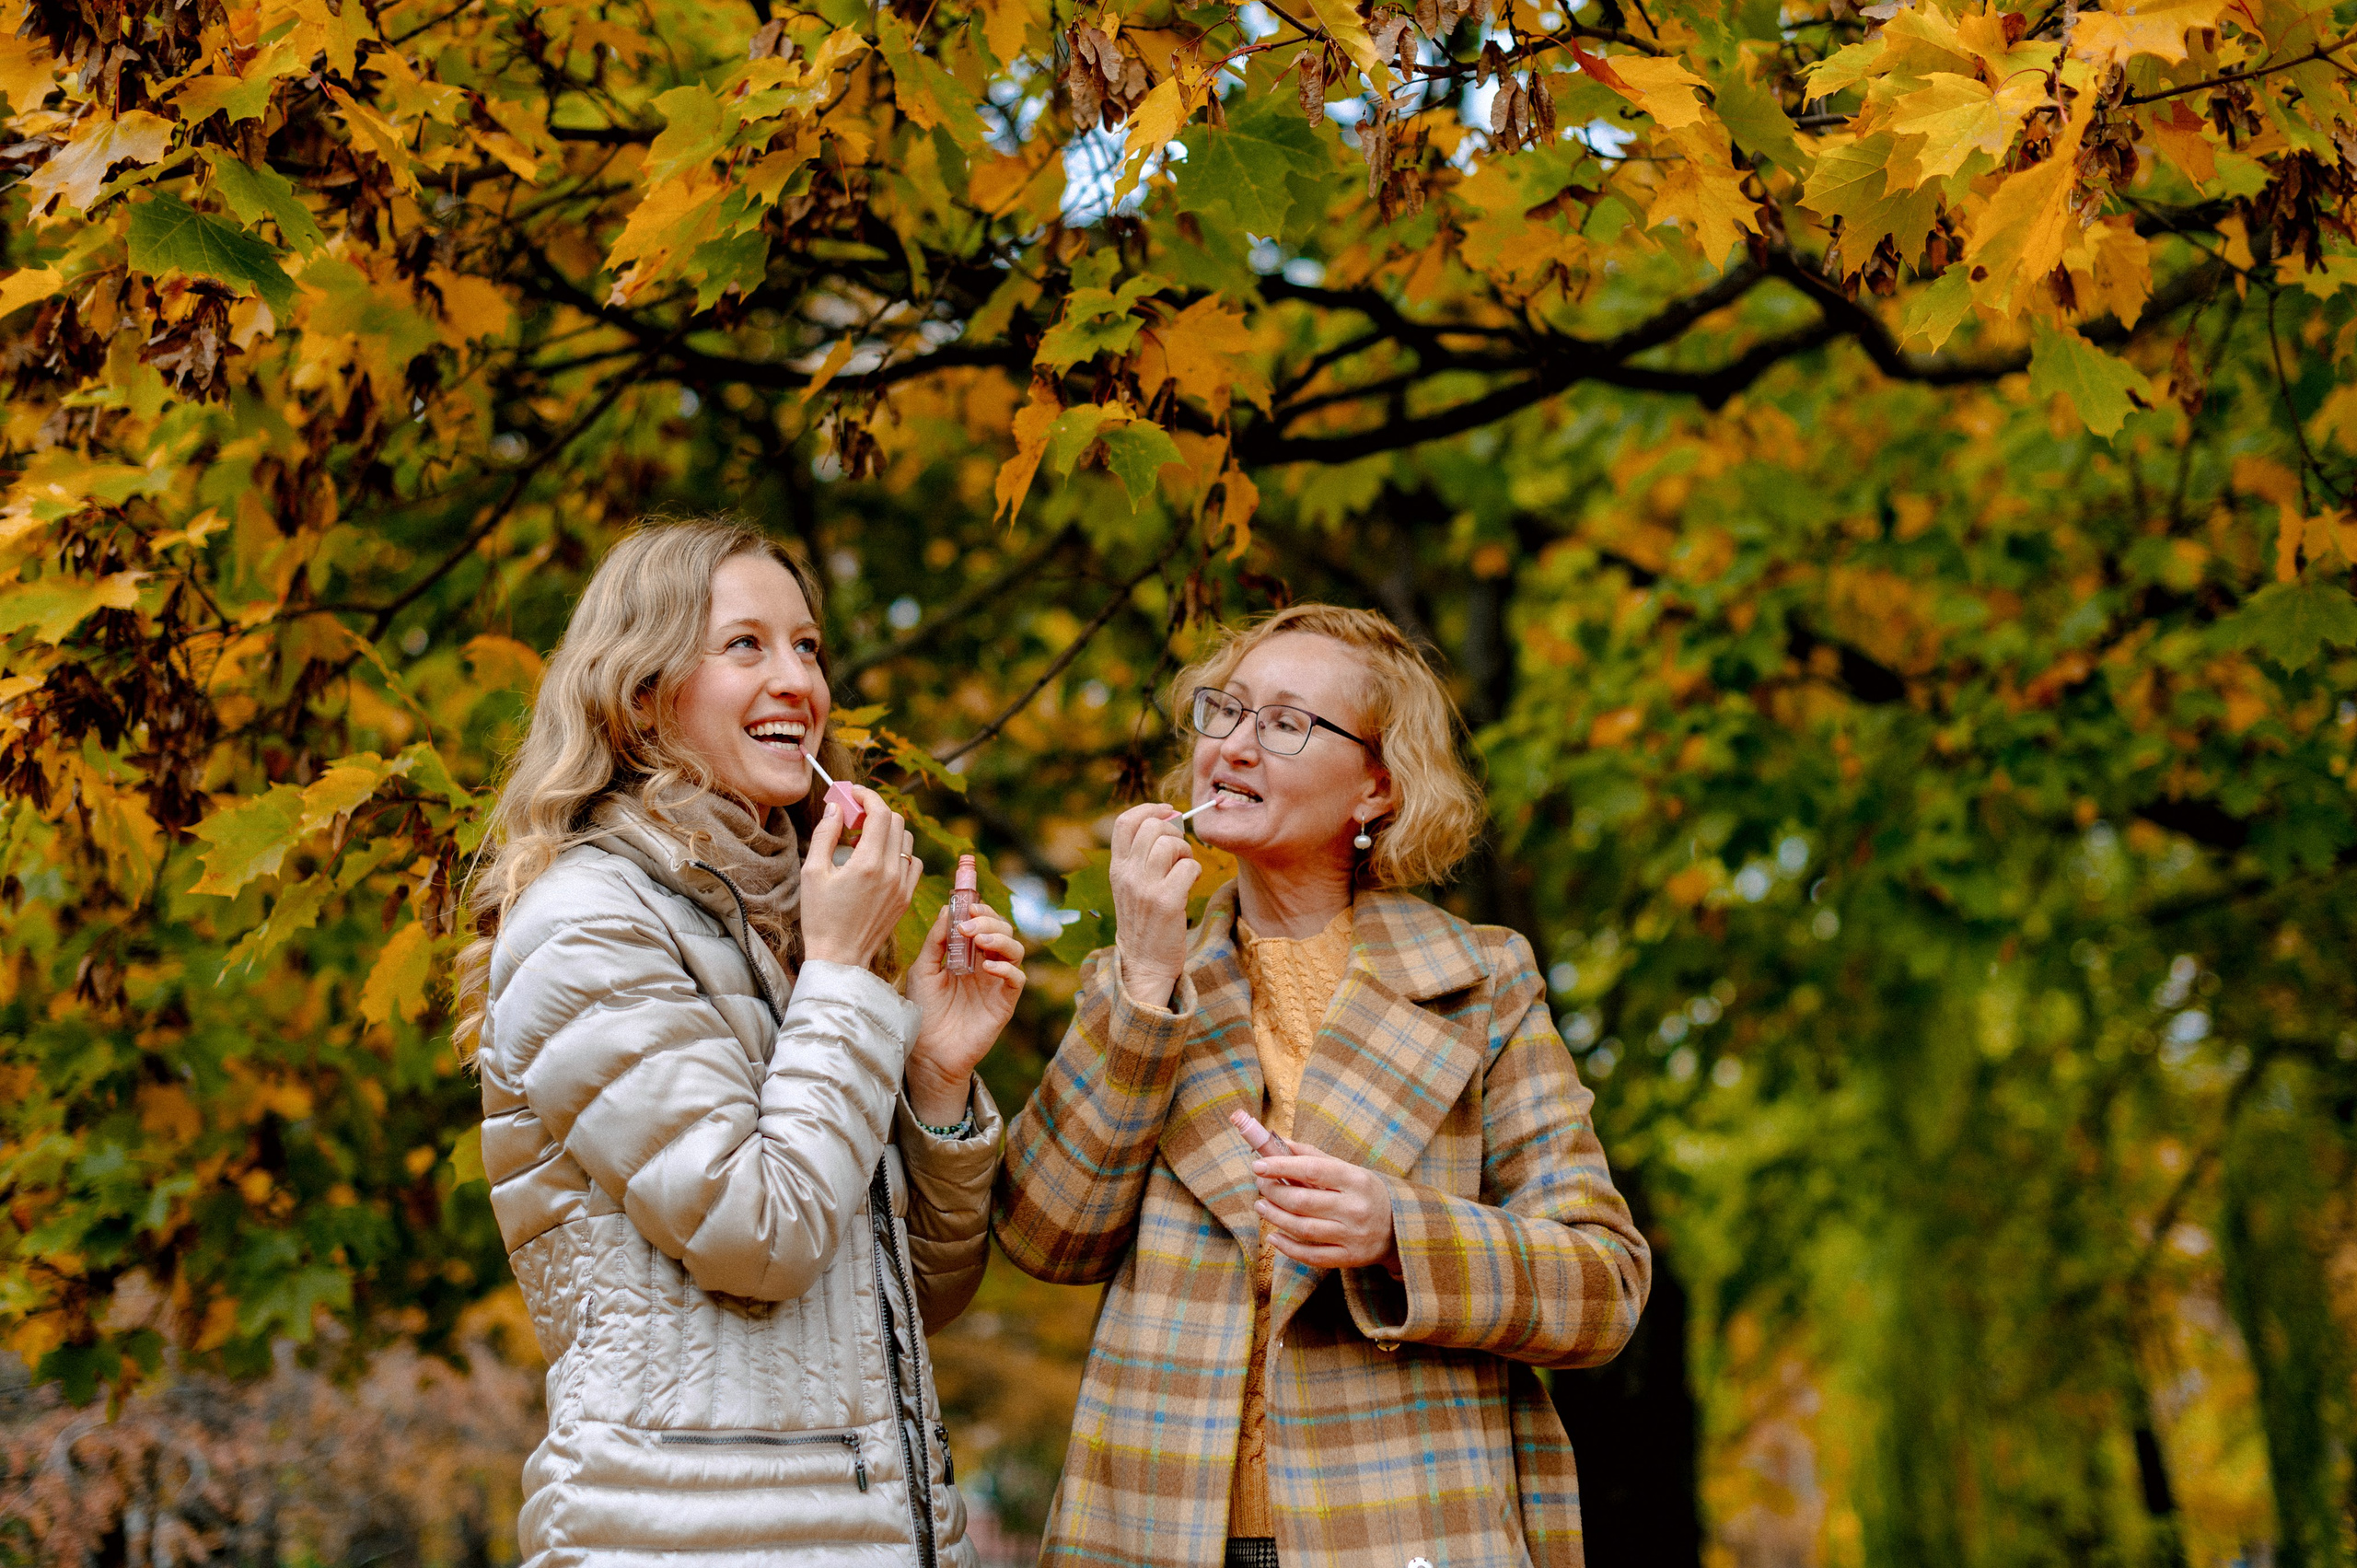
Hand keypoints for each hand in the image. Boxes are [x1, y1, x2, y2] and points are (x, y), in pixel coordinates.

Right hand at [800, 787, 918, 968]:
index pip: (880, 813)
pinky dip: (900, 853)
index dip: (867, 796)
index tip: (853, 794)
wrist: (840, 957)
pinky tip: (880, 861)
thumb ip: (826, 835)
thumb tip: (835, 807)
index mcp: (869, 863)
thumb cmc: (821, 917)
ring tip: (863, 841)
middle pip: (896, 821)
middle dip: (875, 811)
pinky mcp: (906, 898)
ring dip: (888, 831)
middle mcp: (892, 872)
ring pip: (907, 840)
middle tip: (853, 818)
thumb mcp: (813, 873)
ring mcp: (903, 886)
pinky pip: (913, 863)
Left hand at [904, 901, 1025, 1124]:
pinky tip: (988, 967)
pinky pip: (1017, 979)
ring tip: (978, 941)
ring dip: (1000, 938)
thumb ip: (936, 941)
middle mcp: (985, 964)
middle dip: (988, 920)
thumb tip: (949, 909)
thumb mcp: (922, 970)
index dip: (979, 905)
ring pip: (1016, 949)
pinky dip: (1007, 967)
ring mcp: (996, 983)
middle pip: (1002, 930)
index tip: (966, 899)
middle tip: (968, 924)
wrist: (926, 1052)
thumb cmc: (923, 1012)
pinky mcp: (1004, 1003)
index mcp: (966, 954)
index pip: (981, 921)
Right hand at [1109, 802, 1198, 1006]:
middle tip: (1180, 854)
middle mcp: (1127, 875)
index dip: (1149, 809)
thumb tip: (1168, 819)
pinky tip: (1190, 885)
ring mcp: (1145, 888)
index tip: (1168, 812)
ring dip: (1186, 853)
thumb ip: (1140, 856)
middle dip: (1175, 834)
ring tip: (1185, 870)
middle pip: (1153, 827)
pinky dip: (1195, 872)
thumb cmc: (1144, 921)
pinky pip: (1189, 867)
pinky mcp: (1166, 902)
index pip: (1125, 821)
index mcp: (1117, 868)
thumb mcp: (1131, 886)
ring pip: (1171, 844)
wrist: (1144, 963)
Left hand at [1249, 1133, 1401, 1277]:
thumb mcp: (1349, 1170)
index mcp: (1356, 1180)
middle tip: (1260, 1184)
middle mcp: (1355, 1208)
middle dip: (1275, 1191)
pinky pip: (1312, 1256)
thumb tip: (1281, 1143)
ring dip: (1275, 1217)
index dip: (1282, 1166)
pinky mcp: (1349, 1258)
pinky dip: (1288, 1248)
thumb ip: (1315, 1157)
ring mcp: (1352, 1236)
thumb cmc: (1366, 1193)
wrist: (1401, 1228)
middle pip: (1303, 1201)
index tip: (1259, 1165)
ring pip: (1303, 1228)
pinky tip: (1273, 1237)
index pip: (1313, 1170)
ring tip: (1261, 1206)